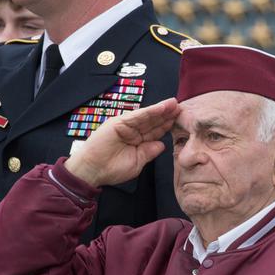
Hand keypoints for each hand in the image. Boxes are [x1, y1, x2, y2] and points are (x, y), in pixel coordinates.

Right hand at [65, 98, 180, 186]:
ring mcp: (126, 126)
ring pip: (147, 116)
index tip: (180, 121)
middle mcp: (132, 131)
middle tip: (181, 108)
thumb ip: (149, 152)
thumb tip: (162, 144)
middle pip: (153, 121)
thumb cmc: (111, 169)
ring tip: (174, 104)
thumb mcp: (137, 162)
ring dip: (161, 109)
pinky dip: (150, 111)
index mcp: (137, 141)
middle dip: (167, 115)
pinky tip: (162, 107)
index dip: (167, 126)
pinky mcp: (119, 123)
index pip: (155, 131)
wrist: (92, 171)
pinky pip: (138, 116)